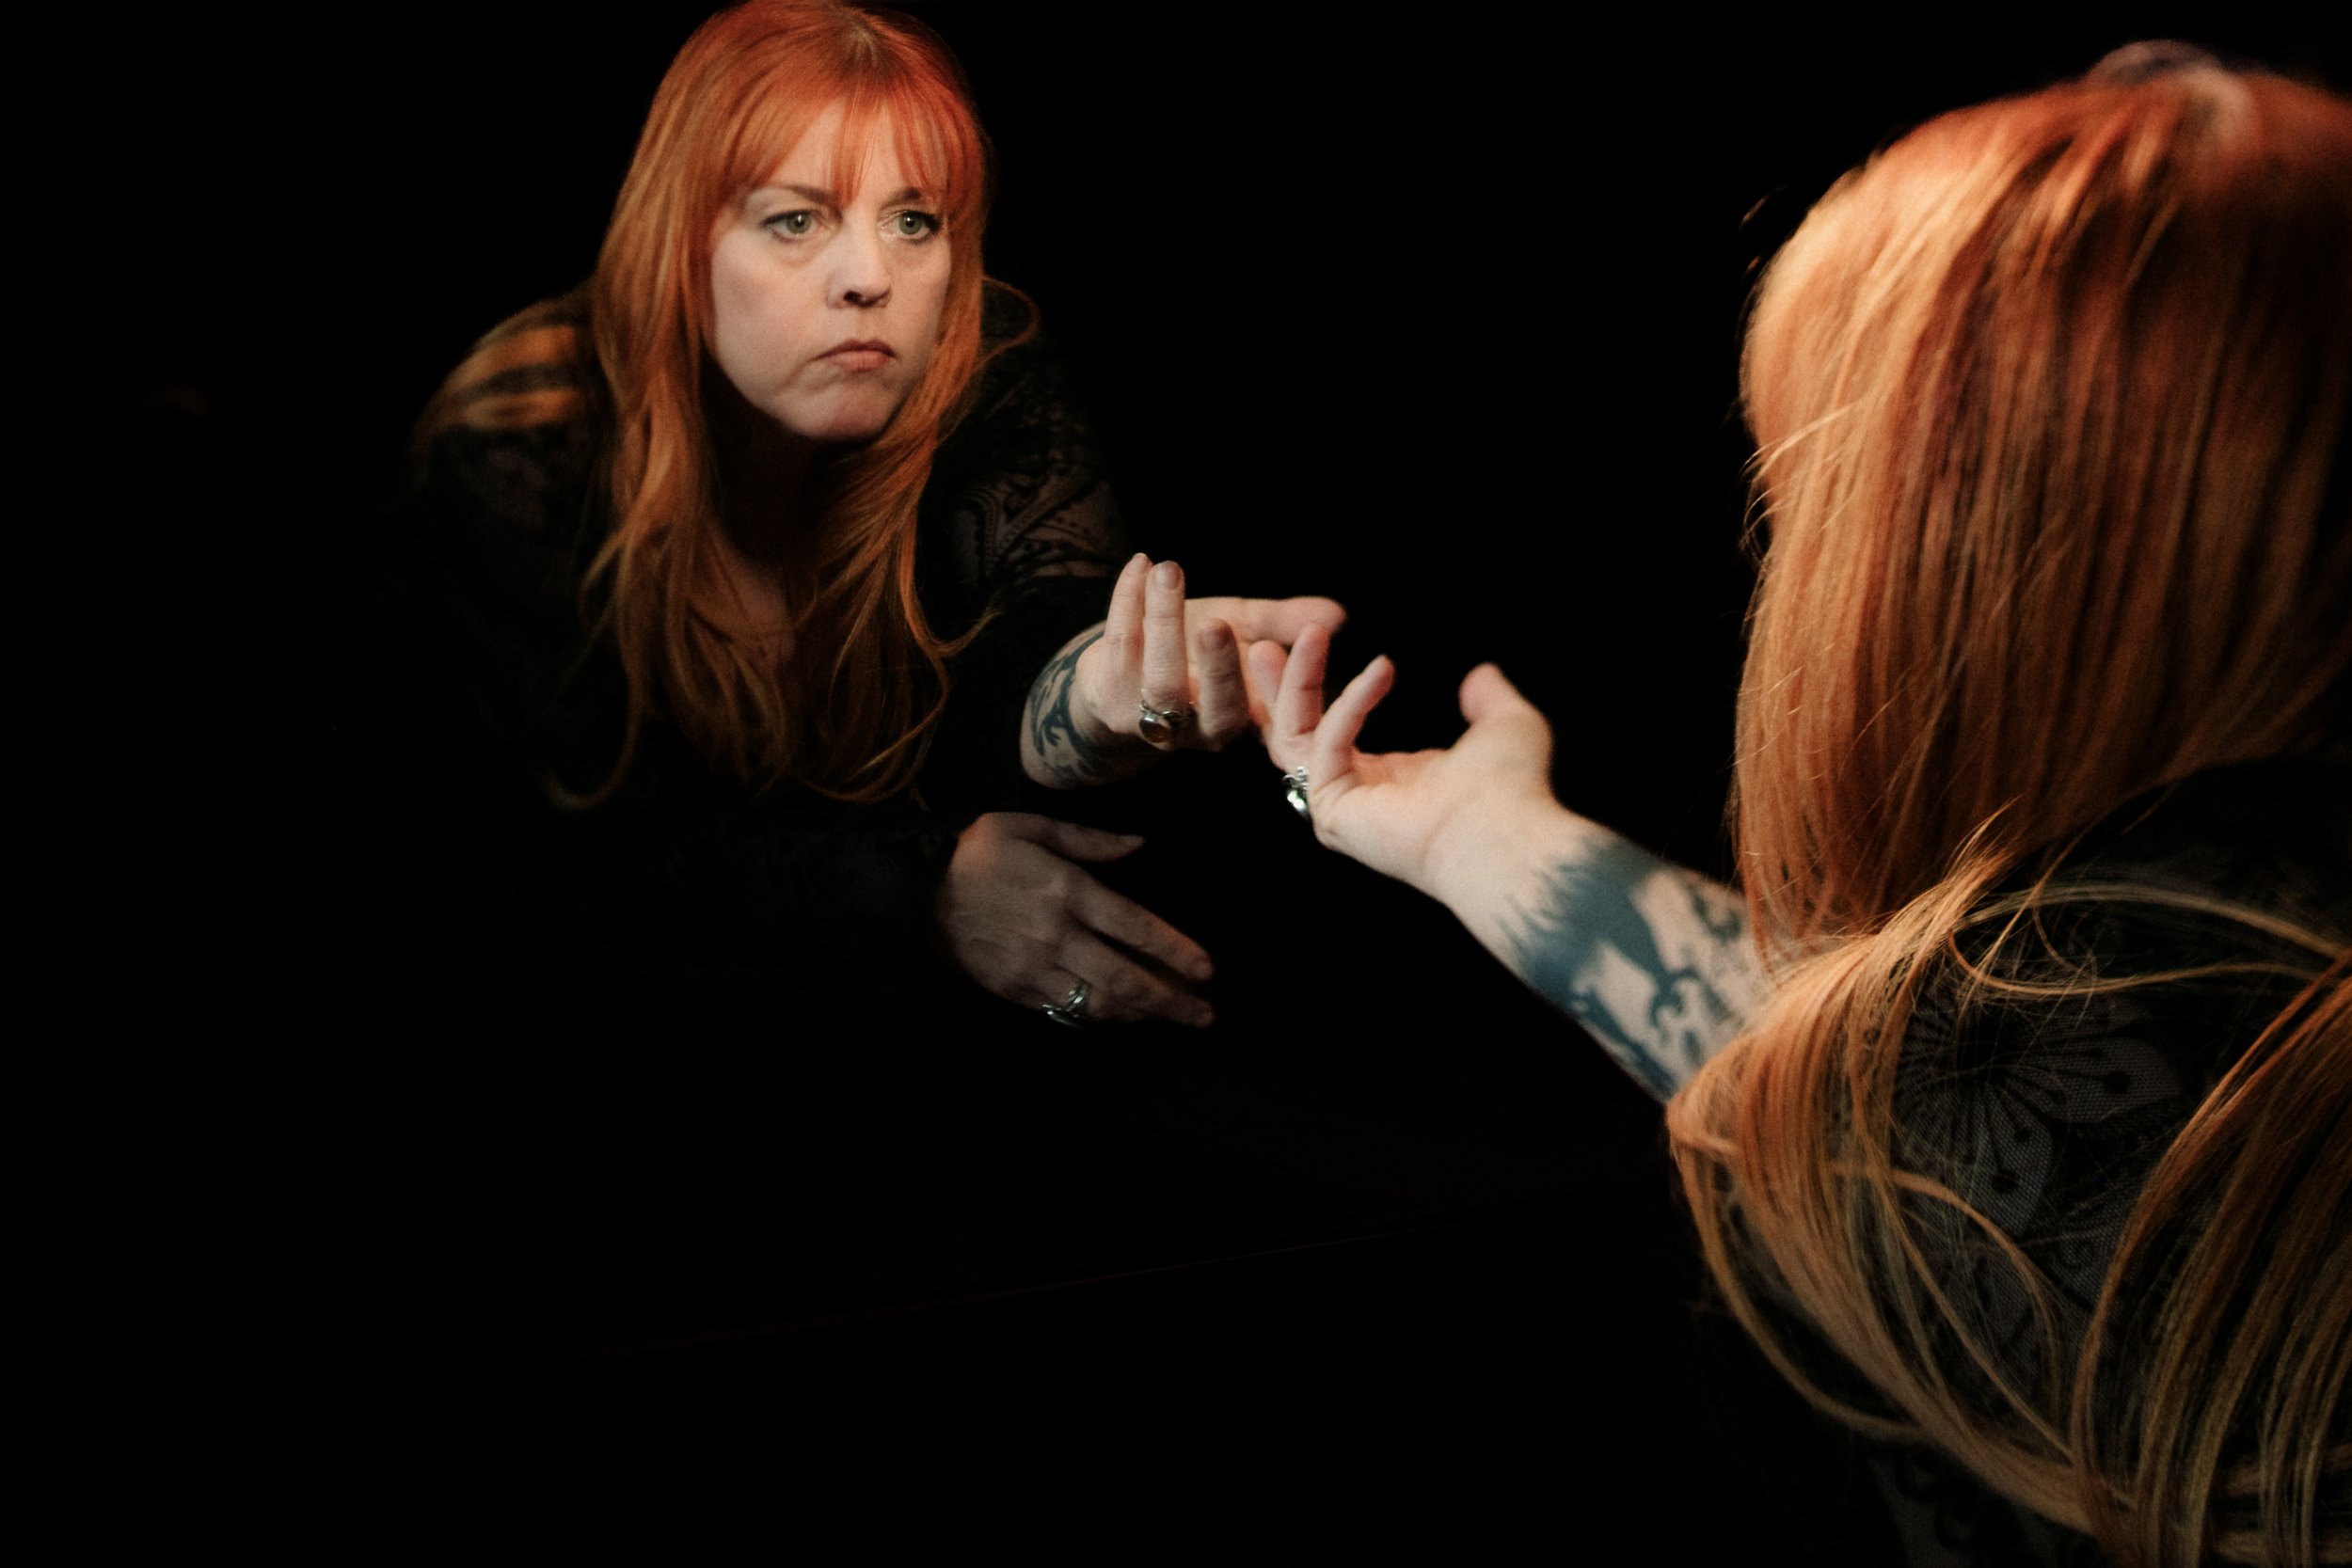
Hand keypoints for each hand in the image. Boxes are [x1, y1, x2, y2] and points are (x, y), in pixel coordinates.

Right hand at [936, 812, 1215, 1027]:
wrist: (916, 884)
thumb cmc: (979, 848)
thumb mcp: (1035, 827)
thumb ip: (1093, 841)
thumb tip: (1140, 846)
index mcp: (1067, 891)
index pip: (1137, 928)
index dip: (1177, 952)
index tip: (1208, 970)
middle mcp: (1057, 936)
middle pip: (1126, 979)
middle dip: (1171, 1001)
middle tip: (1204, 1014)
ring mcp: (1034, 969)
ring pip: (1099, 1003)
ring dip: (1141, 1014)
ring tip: (1171, 1017)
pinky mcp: (1014, 990)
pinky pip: (1066, 1010)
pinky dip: (1099, 1015)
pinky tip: (1121, 1015)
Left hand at [1072, 553, 1343, 756]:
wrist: (1119, 676)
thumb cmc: (1191, 653)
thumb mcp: (1241, 633)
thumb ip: (1284, 623)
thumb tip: (1337, 614)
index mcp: (1238, 718)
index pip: (1265, 706)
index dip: (1280, 680)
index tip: (1292, 641)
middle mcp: (1197, 726)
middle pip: (1214, 704)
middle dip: (1219, 664)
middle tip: (1218, 621)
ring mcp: (1151, 716)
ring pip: (1160, 675)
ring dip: (1164, 619)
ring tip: (1170, 571)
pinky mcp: (1108, 694)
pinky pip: (1119, 646)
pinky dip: (1128, 601)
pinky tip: (1140, 564)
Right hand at [1287, 656, 1559, 898]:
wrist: (1509, 834)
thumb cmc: (1514, 794)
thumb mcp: (1505, 726)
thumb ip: (1489, 699)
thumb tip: (1482, 675)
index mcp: (1387, 782)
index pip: (1329, 730)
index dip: (1313, 688)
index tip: (1312, 640)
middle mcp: (1356, 796)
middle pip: (1293, 736)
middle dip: (1279, 687)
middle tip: (1266, 642)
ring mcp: (1338, 808)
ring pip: (1292, 737)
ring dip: (1297, 682)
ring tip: (1310, 632)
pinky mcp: (1333, 811)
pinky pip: (1327, 744)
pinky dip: (1351, 703)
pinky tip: (1382, 671)